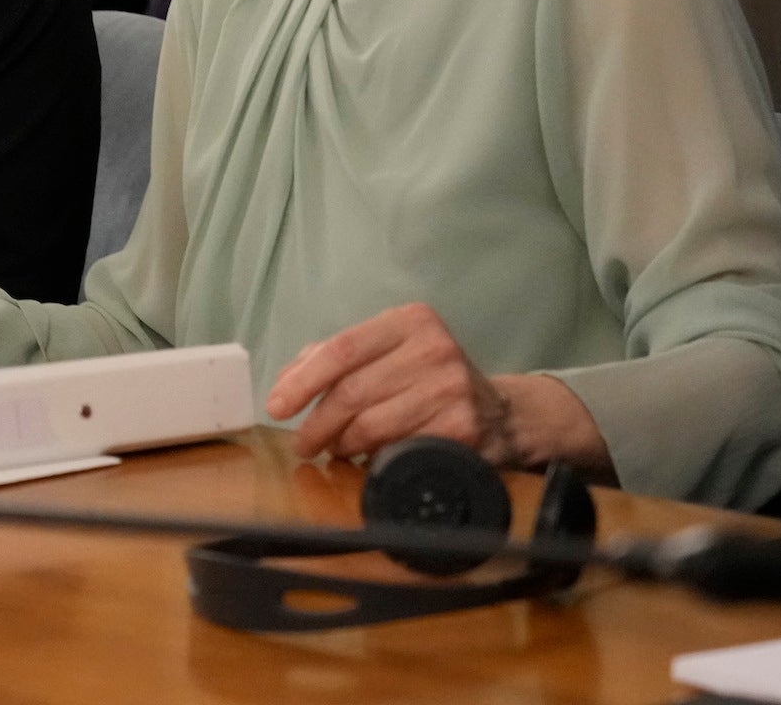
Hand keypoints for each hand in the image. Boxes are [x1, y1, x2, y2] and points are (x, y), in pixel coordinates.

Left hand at [266, 303, 608, 473]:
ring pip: (372, 424)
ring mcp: (452, 387)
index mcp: (409, 320)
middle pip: (351, 391)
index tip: (276, 406)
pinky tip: (367, 459)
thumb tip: (285, 381)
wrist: (503, 414)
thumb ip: (334, 358)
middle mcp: (434, 347)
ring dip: (342, 444)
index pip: (340, 349)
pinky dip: (374, 458)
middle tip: (303, 443)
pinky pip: (400, 448)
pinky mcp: (464, 427)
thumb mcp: (388, 353)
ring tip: (334, 450)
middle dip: (317, 422)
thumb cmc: (429, 380)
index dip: (302, 381)